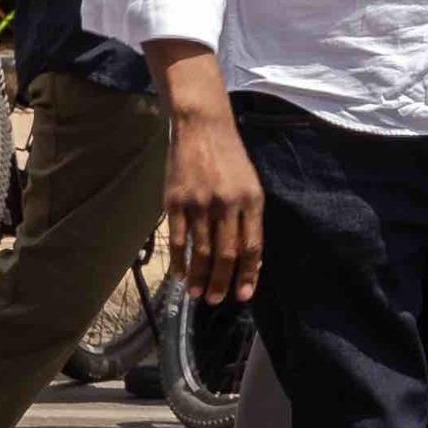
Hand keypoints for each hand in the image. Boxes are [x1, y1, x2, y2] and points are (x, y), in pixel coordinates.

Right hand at [165, 104, 263, 303]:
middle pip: (226, 254)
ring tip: (198, 294)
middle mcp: (227, 204)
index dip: (248, 274)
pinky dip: (180, 261)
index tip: (243, 295)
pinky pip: (177, 240)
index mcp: (251, 201)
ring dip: (200, 278)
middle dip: (222, 283)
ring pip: (201, 251)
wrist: (202, 127)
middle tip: (217, 300)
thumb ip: (249, 219)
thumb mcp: (250, 185)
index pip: (252, 247)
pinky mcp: (175, 202)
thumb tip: (249, 259)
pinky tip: (181, 274)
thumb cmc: (229, 158)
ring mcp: (199, 203)